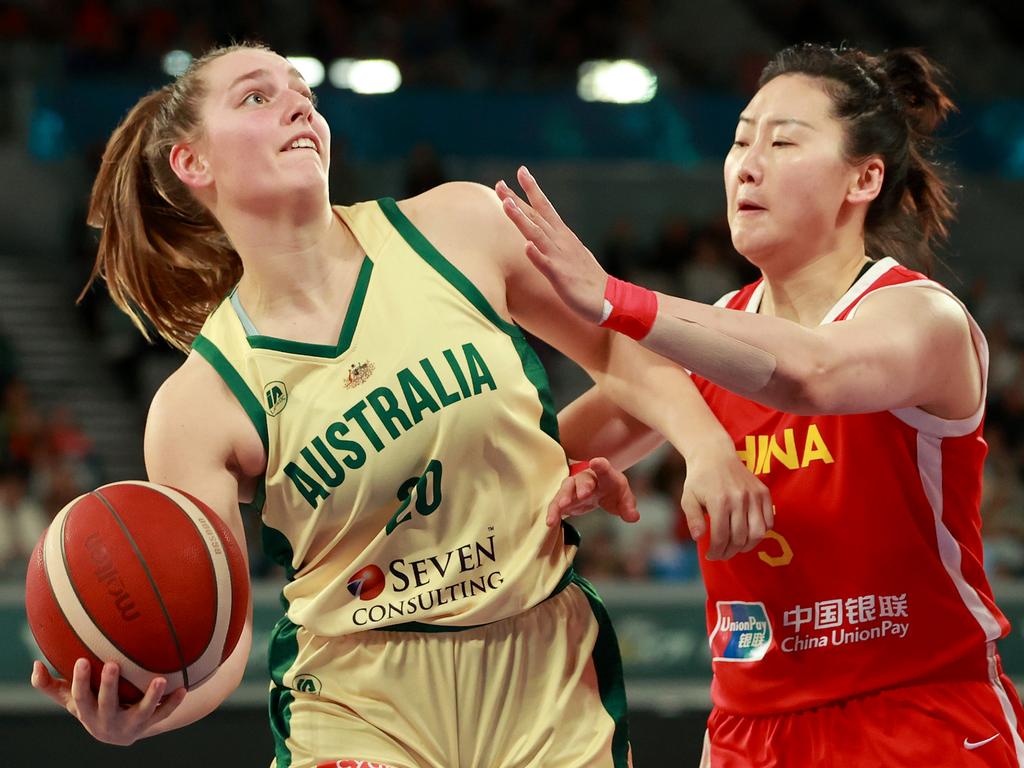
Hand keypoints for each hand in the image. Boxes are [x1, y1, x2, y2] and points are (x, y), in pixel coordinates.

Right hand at [31, 658, 186, 745]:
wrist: (119, 732)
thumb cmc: (92, 705)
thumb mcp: (72, 699)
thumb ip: (49, 685)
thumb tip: (34, 665)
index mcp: (87, 712)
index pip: (80, 697)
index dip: (80, 681)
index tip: (82, 659)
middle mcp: (107, 721)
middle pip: (107, 704)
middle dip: (109, 686)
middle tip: (114, 664)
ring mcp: (131, 725)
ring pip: (141, 712)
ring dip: (151, 697)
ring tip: (160, 680)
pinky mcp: (150, 724)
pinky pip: (164, 714)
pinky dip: (173, 702)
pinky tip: (184, 688)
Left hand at [496, 167, 607, 322]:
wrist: (609, 300)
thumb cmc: (586, 278)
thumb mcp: (569, 255)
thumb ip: (553, 244)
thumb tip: (535, 238)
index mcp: (563, 235)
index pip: (545, 207)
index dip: (532, 189)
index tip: (521, 171)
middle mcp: (560, 242)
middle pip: (536, 216)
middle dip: (517, 199)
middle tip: (499, 183)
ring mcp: (560, 258)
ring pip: (537, 235)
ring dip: (521, 219)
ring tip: (506, 204)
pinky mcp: (561, 277)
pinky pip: (546, 265)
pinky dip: (536, 255)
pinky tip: (526, 246)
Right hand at [545, 457, 638, 526]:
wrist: (596, 490)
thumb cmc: (611, 491)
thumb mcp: (623, 499)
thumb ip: (628, 507)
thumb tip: (633, 517)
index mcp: (605, 476)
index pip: (604, 469)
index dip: (601, 466)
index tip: (596, 462)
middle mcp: (587, 478)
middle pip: (583, 479)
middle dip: (582, 485)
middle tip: (583, 494)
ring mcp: (573, 487)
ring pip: (566, 489)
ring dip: (563, 497)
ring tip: (562, 506)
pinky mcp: (564, 499)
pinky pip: (556, 504)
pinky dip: (553, 512)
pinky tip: (550, 522)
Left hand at [680, 443, 773, 559]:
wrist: (715, 455)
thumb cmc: (699, 479)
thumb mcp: (688, 498)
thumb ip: (693, 519)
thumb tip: (698, 538)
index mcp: (719, 501)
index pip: (721, 537)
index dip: (716, 551)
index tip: (711, 555)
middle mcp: (739, 499)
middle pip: (739, 538)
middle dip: (729, 552)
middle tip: (721, 554)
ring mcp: (754, 495)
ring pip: (758, 533)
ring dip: (747, 546)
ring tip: (736, 547)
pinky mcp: (764, 492)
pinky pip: (769, 521)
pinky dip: (761, 532)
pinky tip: (748, 534)